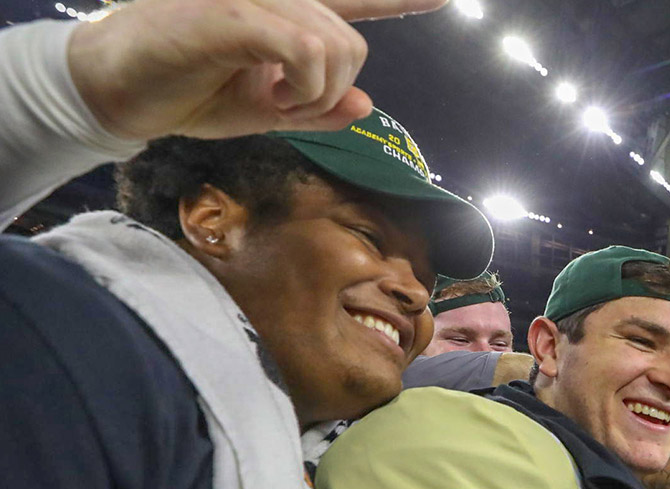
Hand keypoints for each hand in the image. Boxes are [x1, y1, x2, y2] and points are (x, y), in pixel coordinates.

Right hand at [66, 0, 446, 141]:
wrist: (119, 90)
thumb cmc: (187, 94)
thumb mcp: (265, 112)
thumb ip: (317, 107)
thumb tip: (365, 103)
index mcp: (286, 12)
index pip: (353, 0)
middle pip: (351, 43)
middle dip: (330, 89)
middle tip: (282, 103)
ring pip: (334, 46)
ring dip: (313, 91)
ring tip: (269, 97)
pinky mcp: (235, 12)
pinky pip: (305, 48)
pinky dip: (301, 85)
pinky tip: (270, 93)